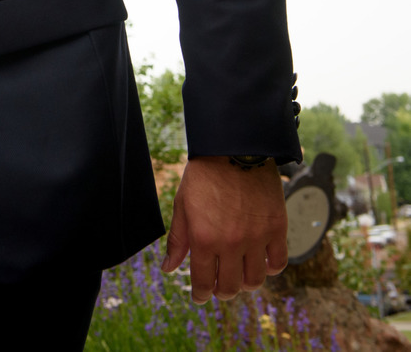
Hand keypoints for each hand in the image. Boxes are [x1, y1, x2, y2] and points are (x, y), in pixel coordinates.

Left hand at [161, 156, 287, 302]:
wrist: (233, 150)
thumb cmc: (203, 177)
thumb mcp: (182, 206)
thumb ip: (177, 241)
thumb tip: (168, 269)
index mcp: (203, 238)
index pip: (202, 282)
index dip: (200, 294)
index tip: (200, 296)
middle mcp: (230, 243)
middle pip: (230, 287)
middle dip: (221, 291)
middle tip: (218, 284)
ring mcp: (256, 238)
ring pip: (255, 281)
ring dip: (245, 283)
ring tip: (238, 273)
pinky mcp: (277, 229)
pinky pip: (278, 264)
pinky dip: (269, 268)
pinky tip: (259, 261)